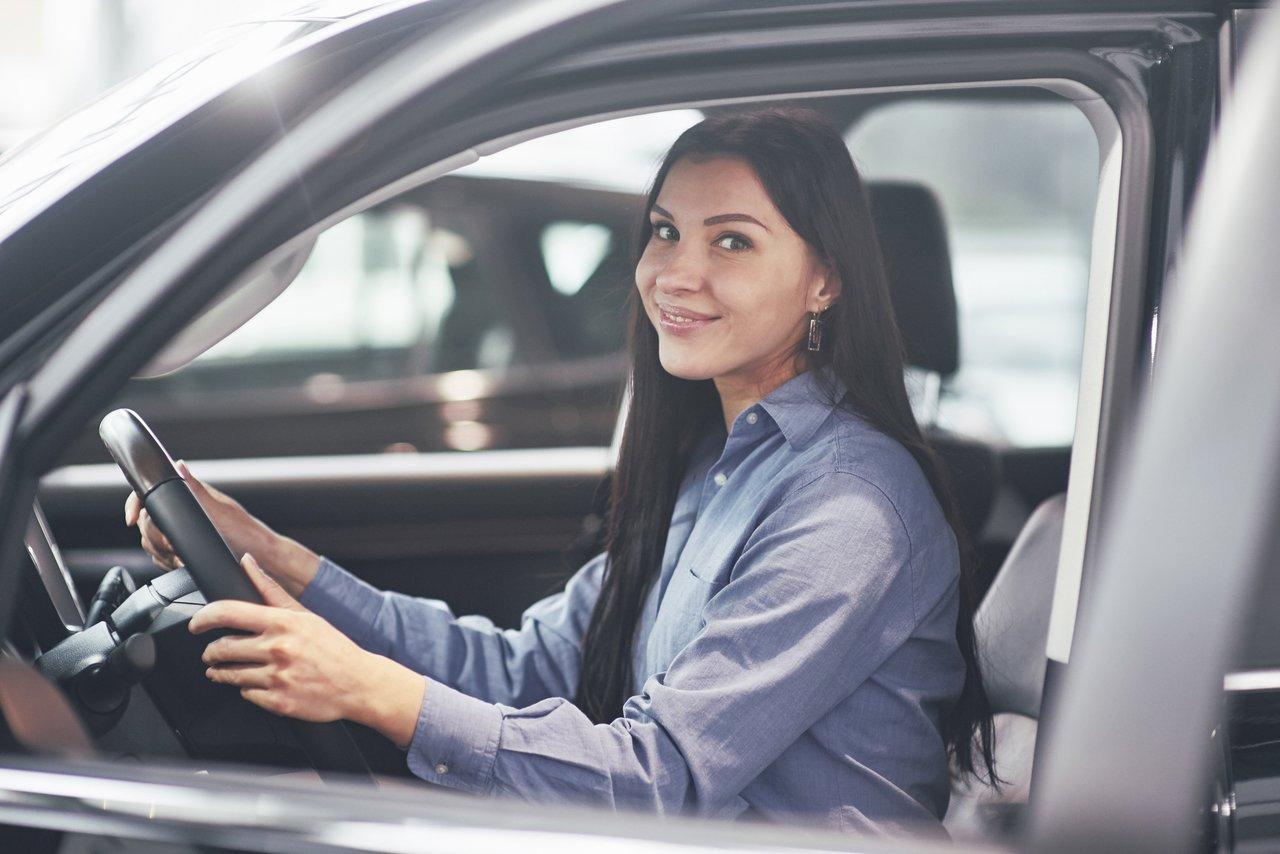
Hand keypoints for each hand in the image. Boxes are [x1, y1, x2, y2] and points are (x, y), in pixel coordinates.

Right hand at [124, 461, 319, 596]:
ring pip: (151, 539)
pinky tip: (179, 563)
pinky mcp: (183, 546)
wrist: (258, 557)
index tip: (131, 519)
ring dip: (162, 552)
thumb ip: (195, 490)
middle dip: (155, 537)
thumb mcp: (218, 511)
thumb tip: (178, 465)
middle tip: (173, 547)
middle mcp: (184, 508)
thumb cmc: (244, 533)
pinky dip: (166, 561)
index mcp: (191, 493)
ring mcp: (183, 528)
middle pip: (146, 519)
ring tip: (180, 557)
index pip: (150, 492)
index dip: (135, 504)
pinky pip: (160, 554)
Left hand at [190, 554, 424, 747]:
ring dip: (223, 672)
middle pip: (221, 649)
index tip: (196, 624)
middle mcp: (277, 649)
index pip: (227, 613)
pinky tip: (260, 683)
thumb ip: (270, 589)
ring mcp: (277, 677)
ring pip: (229, 675)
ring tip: (226, 669)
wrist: (358, 682)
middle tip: (214, 652)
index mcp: (282, 623)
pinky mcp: (278, 702)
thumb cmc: (332, 647)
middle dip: (211, 652)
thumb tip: (246, 561)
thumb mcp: (303, 614)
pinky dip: (248, 690)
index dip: (203, 618)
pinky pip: (246, 695)